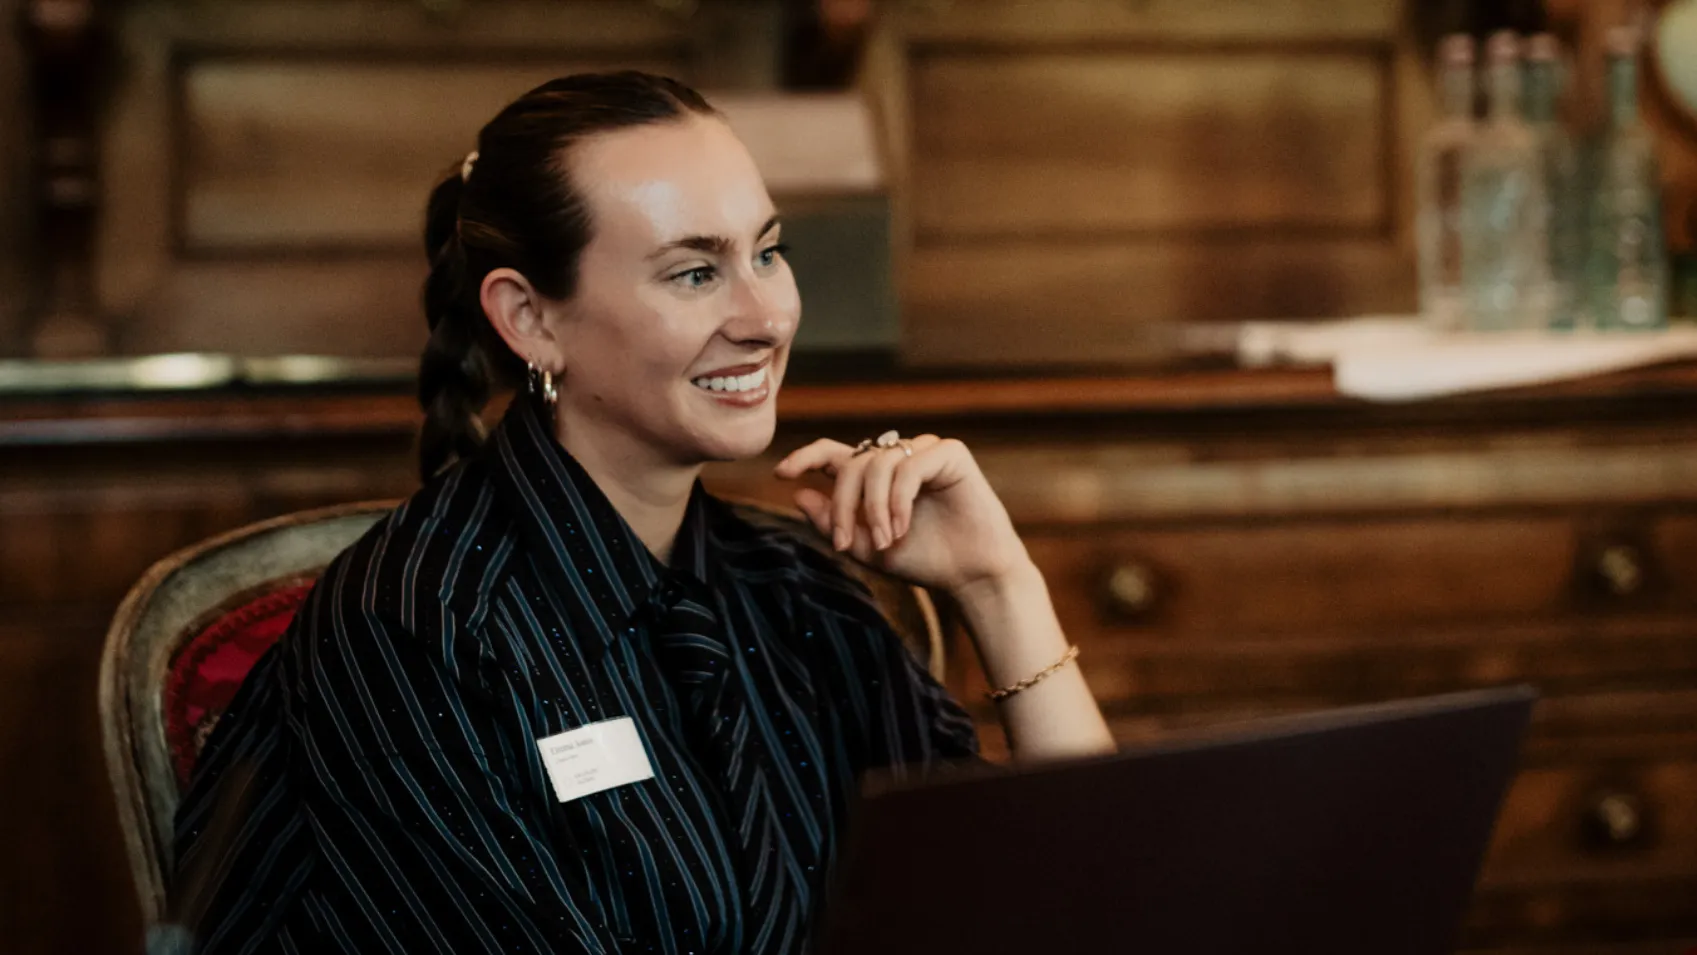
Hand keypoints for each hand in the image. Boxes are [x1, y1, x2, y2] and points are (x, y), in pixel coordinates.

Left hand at [773, 434, 1031, 594]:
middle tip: (842, 542)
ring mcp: (924, 451)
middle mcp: (898, 457)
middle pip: (851, 464)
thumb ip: (833, 524)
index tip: (780, 474)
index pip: (833, 453)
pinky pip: (909, 467)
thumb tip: (799, 495)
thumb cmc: (924, 560)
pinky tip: (902, 528)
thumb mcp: (866, 548)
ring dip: (872, 508)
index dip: (805, 457)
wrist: (972, 575)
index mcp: (875, 476)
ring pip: (877, 464)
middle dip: (841, 504)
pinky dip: (898, 501)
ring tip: (883, 542)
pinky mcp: (950, 453)